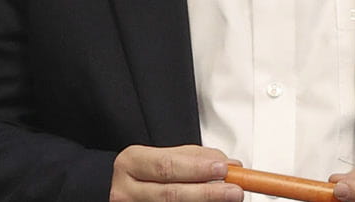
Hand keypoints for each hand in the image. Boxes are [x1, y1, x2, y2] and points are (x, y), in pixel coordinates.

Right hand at [109, 145, 242, 201]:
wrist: (120, 190)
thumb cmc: (143, 172)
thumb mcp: (163, 156)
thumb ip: (195, 158)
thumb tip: (230, 165)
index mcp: (130, 163)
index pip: (167, 166)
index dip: (197, 169)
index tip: (223, 169)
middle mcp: (126, 191)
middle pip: (171, 194)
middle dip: (207, 193)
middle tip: (234, 191)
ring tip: (227, 200)